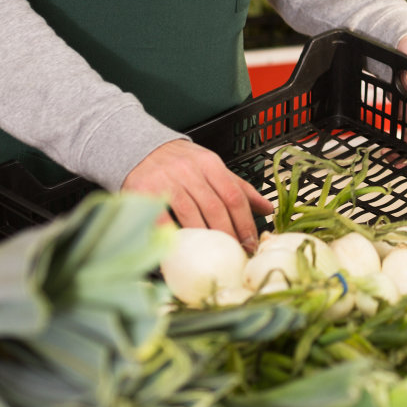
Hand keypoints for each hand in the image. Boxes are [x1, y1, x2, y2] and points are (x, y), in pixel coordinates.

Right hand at [122, 138, 272, 249]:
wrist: (139, 148)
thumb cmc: (181, 162)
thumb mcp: (212, 166)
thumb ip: (238, 187)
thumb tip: (267, 208)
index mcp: (210, 164)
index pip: (234, 197)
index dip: (246, 223)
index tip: (252, 243)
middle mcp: (190, 171)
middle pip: (216, 208)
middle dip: (229, 235)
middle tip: (237, 255)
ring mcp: (167, 181)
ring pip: (192, 215)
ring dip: (205, 240)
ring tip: (214, 258)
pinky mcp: (146, 192)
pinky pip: (162, 220)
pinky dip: (173, 237)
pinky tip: (181, 252)